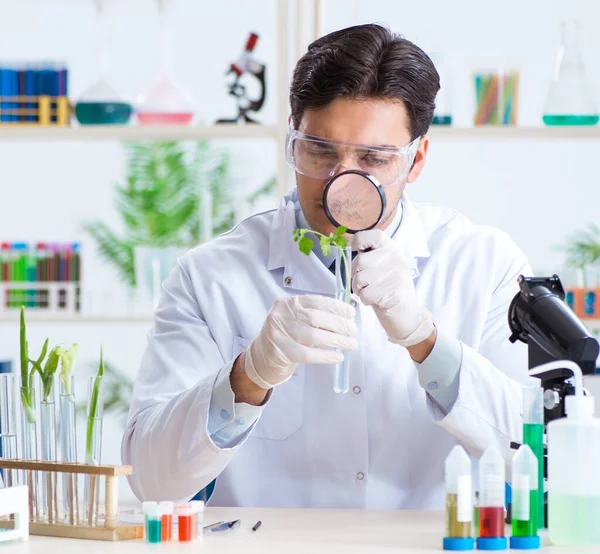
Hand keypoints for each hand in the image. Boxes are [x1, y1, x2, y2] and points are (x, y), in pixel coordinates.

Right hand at [244, 295, 357, 389]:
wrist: (262, 357)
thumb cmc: (286, 337)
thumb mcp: (296, 320)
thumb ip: (316, 315)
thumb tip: (347, 316)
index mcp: (288, 303)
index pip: (316, 301)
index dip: (336, 307)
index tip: (351, 313)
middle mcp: (282, 315)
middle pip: (316, 317)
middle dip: (339, 324)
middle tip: (354, 331)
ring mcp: (279, 333)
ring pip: (313, 335)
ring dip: (337, 340)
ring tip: (351, 344)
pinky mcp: (280, 351)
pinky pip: (308, 353)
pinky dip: (326, 355)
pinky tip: (338, 356)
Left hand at [351, 230, 433, 347]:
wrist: (408, 317)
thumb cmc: (387, 292)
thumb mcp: (380, 269)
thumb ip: (368, 258)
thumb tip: (347, 248)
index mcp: (392, 250)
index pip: (374, 235)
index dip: (359, 240)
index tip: (354, 250)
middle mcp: (396, 259)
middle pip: (360, 261)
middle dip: (355, 276)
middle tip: (364, 285)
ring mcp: (397, 275)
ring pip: (360, 279)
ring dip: (359, 290)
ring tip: (371, 293)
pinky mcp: (394, 292)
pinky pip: (365, 294)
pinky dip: (365, 300)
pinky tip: (376, 301)